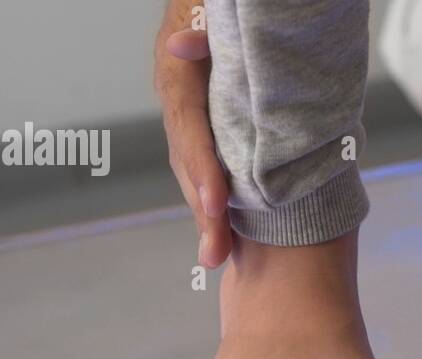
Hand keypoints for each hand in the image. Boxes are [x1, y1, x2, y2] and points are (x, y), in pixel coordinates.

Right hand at [155, 0, 230, 267]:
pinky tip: (226, 234)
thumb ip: (200, 36)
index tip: (218, 205)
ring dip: (207, 215)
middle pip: (188, 163)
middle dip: (203, 211)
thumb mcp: (212, 17)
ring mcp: (192, 118)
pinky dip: (217, 200)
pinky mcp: (209, 129)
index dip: (202, 170)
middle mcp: (180, 103)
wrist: (221, 8)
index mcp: (180, 78)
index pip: (189, 130)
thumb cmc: (228, 11)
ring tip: (217, 255)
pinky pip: (210, 167)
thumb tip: (176, 48)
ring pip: (194, 172)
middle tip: (215, 253)